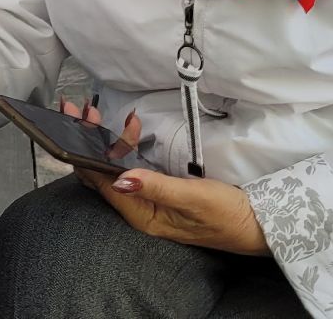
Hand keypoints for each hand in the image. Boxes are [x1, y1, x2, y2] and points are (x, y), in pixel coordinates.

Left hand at [80, 123, 267, 256]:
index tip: (76, 121)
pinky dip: (125, 147)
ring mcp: (148, 202)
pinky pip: (132, 169)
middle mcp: (140, 210)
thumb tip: (121, 179)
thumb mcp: (193, 197)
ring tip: (98, 113)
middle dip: (88, 140)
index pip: (102, 182)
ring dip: (105, 140)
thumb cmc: (228, 214)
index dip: (84, 151)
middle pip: (101, 175)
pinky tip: (131, 131)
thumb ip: (157, 187)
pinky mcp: (159, 194)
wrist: (257, 224)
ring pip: (115, 169)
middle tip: (81, 108)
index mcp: (142, 215)